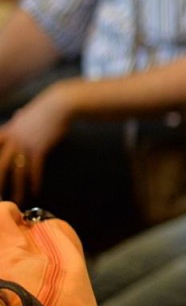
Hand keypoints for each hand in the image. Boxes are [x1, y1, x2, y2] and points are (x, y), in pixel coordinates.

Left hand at [0, 84, 74, 203]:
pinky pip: (34, 169)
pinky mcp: (39, 149)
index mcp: (6, 131)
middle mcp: (12, 140)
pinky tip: (35, 191)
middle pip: (0, 165)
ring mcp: (25, 145)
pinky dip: (34, 181)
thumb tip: (16, 115)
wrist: (59, 105)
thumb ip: (18, 119)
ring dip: (17, 188)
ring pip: (17, 172)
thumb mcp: (26, 113)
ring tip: (17, 200)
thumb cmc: (45, 108)